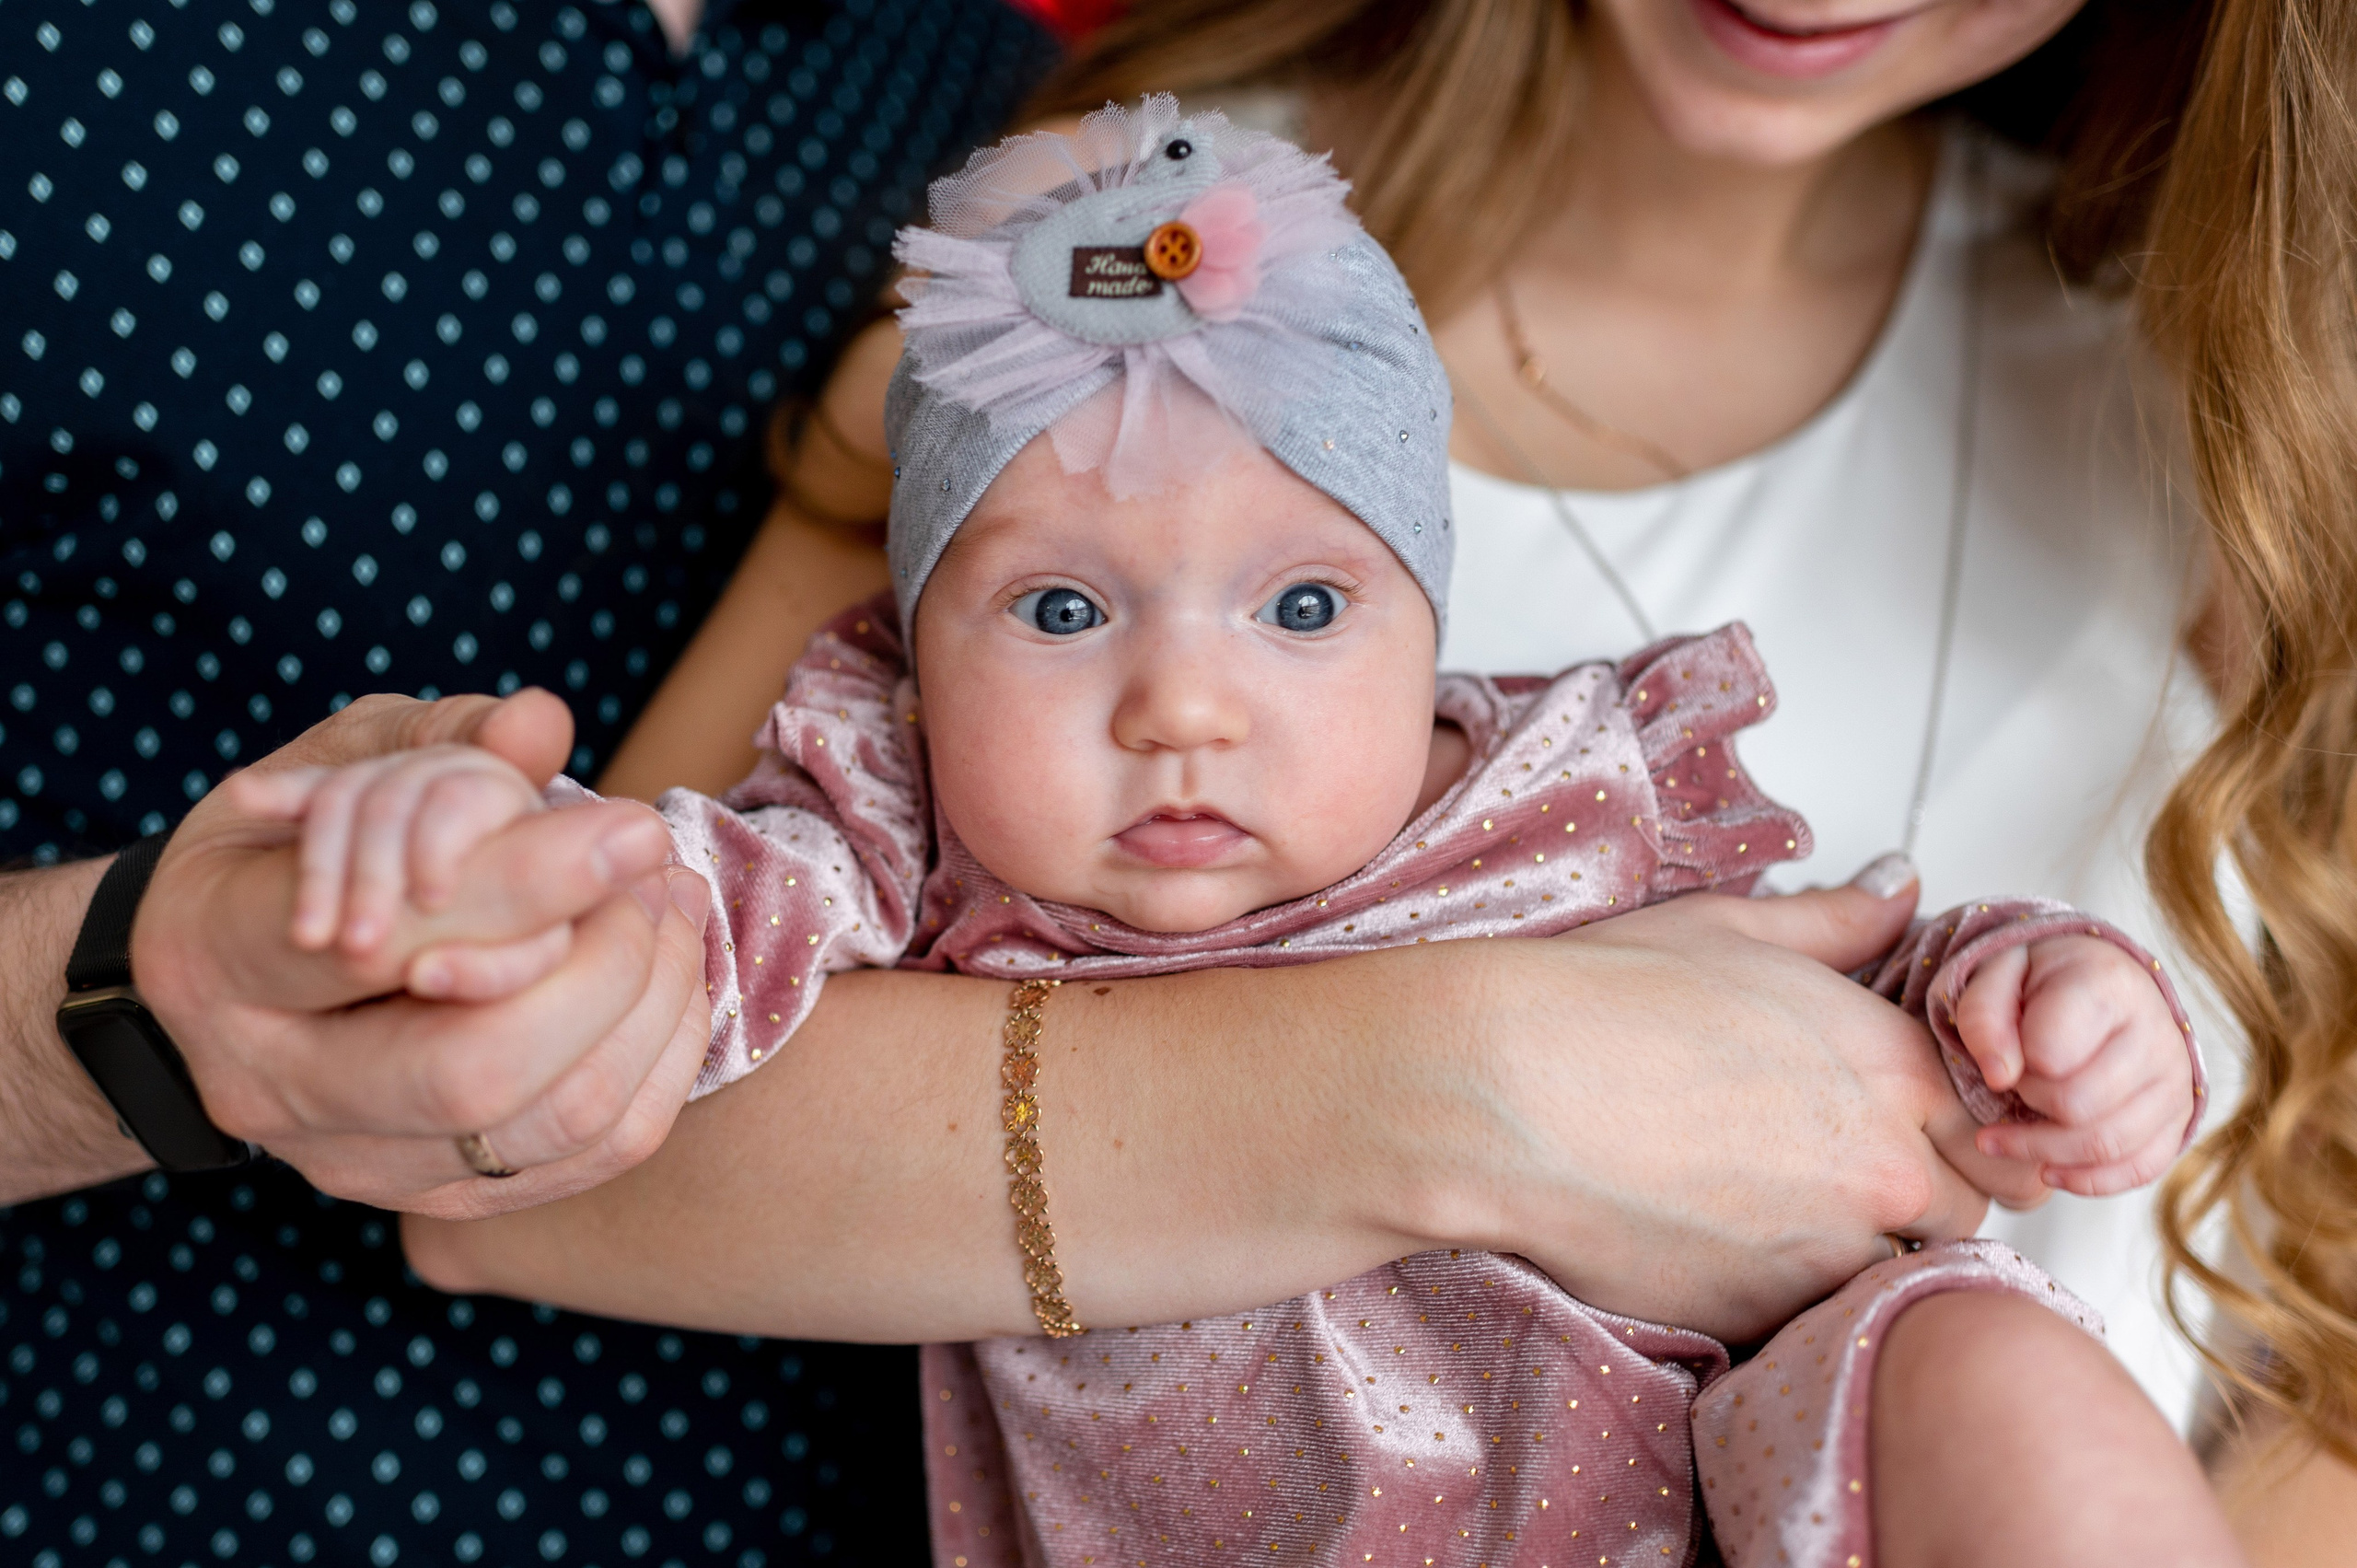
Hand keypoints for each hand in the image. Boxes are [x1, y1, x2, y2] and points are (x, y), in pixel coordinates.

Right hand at [133, 689, 717, 1217]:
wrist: (242, 977)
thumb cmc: (299, 845)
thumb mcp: (342, 764)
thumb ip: (441, 740)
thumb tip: (541, 725)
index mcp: (215, 959)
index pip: (374, 949)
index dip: (518, 888)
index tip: (628, 830)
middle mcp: (272, 1091)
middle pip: (472, 1071)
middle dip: (603, 965)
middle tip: (649, 870)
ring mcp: (357, 1164)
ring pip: (554, 1121)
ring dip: (651, 1005)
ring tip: (669, 904)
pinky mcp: (443, 1199)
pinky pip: (599, 1151)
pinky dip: (662, 1058)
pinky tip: (669, 976)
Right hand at [1408, 870, 1999, 1342]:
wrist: (1505, 1092)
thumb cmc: (1600, 1002)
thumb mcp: (1727, 931)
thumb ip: (1837, 922)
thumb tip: (1899, 889)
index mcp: (1891, 1066)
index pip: (1995, 1130)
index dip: (1958, 1131)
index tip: (1911, 1129)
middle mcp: (1881, 1167)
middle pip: (1962, 1213)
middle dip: (1917, 1198)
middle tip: (1834, 1171)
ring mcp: (1827, 1253)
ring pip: (1894, 1275)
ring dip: (1856, 1254)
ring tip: (1774, 1213)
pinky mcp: (1762, 1315)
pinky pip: (1811, 1319)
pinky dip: (1785, 1294)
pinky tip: (1722, 1245)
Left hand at [1953, 935, 2192, 1196]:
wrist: (2099, 990)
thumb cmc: (2040, 985)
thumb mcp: (1996, 978)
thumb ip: (1984, 1018)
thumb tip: (1999, 1076)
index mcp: (2108, 984)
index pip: (2050, 1052)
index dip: (2013, 1065)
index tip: (2003, 1054)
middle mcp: (2156, 1032)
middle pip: (2077, 1105)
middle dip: (2027, 1103)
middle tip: (2012, 1086)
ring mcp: (2175, 1080)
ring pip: (2106, 1144)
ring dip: (2040, 1151)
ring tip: (1999, 1138)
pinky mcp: (2179, 1119)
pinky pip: (2140, 1169)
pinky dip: (2086, 1179)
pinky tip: (2046, 1170)